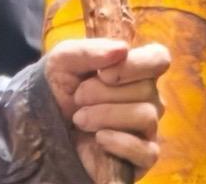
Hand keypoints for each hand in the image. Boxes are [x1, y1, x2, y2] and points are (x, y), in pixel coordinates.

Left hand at [40, 35, 168, 181]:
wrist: (47, 126)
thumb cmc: (61, 86)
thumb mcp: (63, 60)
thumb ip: (89, 50)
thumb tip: (123, 50)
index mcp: (137, 68)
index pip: (158, 59)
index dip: (135, 64)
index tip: (103, 73)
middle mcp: (149, 96)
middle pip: (146, 89)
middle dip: (103, 93)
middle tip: (78, 97)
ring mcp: (148, 126)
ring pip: (145, 116)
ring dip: (106, 116)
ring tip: (80, 119)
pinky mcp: (144, 156)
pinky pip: (146, 150)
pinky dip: (119, 143)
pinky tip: (98, 139)